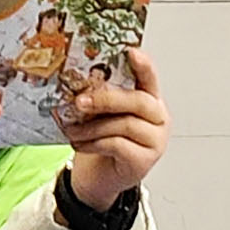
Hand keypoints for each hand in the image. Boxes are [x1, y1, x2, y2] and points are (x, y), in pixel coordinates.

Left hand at [58, 47, 167, 203]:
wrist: (100, 178)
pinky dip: (94, 143)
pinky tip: (80, 144)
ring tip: (71, 129)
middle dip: (106, 99)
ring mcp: (155, 140)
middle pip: (138, 101)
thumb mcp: (102, 115)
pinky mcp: (143, 161)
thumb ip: (101, 98)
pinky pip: (117, 145)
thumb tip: (78, 83)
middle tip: (79, 101)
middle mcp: (158, 118)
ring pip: (125, 124)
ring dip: (92, 127)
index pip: (149, 78)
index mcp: (150, 99)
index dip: (143, 65)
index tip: (131, 52)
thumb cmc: (103, 140)